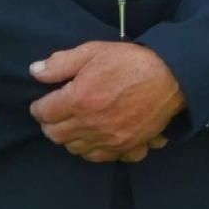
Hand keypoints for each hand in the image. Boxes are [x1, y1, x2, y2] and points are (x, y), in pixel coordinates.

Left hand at [28, 42, 185, 162]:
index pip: (42, 113)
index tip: (45, 101)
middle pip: (55, 135)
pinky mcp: (127, 146)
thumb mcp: (94, 52)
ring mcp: (109, 139)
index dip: (40, 106)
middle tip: (59, 112)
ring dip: (70, 138)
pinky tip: (97, 137)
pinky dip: (94, 150)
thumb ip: (61, 62)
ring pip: (75, 149)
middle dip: (51, 123)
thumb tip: (34, 71)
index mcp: (78, 100)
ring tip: (77, 124)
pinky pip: (101, 157)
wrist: (173, 76)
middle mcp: (90, 125)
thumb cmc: (132, 61)